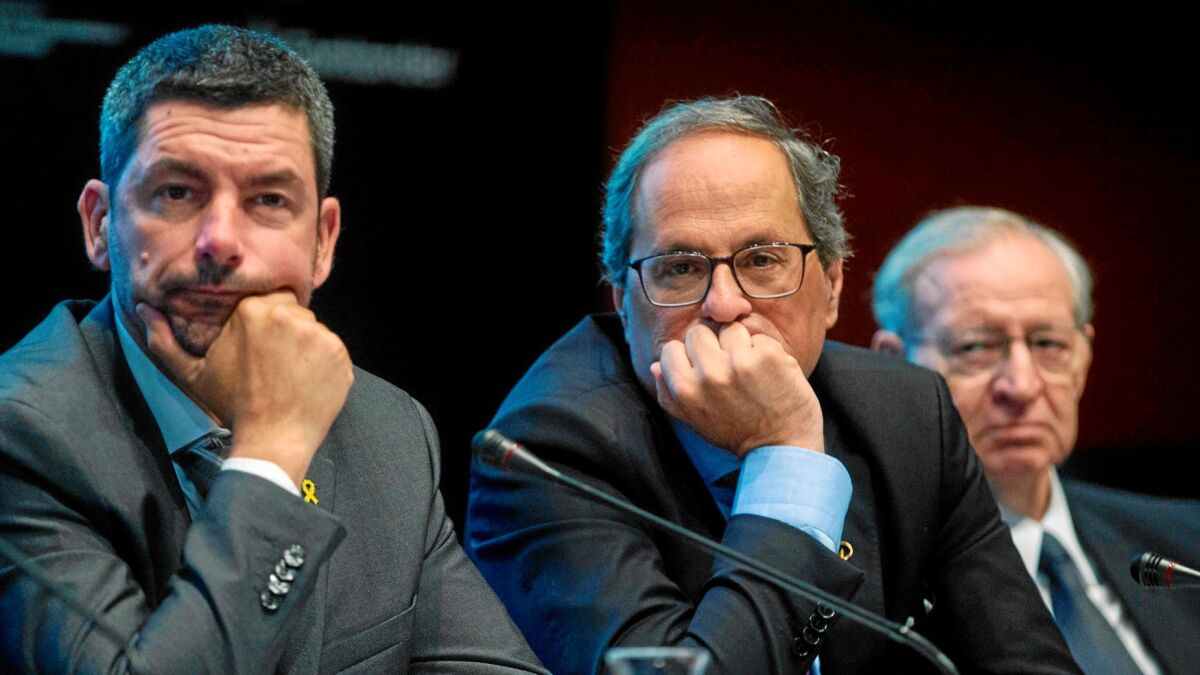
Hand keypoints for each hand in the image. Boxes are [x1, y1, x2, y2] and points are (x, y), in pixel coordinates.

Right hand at [137, 292, 353, 485]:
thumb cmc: (231, 406)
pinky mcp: (340, 354)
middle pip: (291, 311)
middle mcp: (290, 315)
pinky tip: (306, 383)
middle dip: (284, 330)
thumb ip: (164, 339)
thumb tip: (143, 309)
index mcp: (253, 310)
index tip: (258, 343)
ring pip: (312, 329)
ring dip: (304, 346)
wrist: (271, 440)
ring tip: (289, 375)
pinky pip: (332, 350)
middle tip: (273, 362)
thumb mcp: (192, 374)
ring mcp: (319, 334)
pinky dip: (323, 363)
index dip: (263, 320)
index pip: (266, 299)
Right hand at [651, 322, 823, 457]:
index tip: (702, 371)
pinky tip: (769, 374)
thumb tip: (655, 366)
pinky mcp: (767, 356)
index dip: (687, 357)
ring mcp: (738, 363)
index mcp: (685, 390)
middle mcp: (708, 374)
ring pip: (729, 329)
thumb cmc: (736, 433)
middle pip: (699, 332)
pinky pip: (758, 337)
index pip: (671, 348)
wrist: (781, 448)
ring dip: (740, 345)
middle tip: (728, 370)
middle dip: (713, 346)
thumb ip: (669, 393)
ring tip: (750, 372)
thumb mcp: (693, 420)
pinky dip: (765, 352)